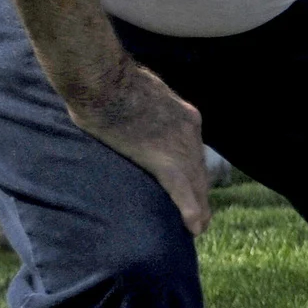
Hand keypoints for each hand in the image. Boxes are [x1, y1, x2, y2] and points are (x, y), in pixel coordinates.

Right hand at [67, 60, 212, 235]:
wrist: (104, 81)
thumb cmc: (108, 79)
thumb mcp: (138, 89)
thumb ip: (145, 105)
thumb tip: (130, 109)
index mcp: (184, 114)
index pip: (193, 149)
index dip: (194, 169)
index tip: (195, 183)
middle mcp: (189, 133)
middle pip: (199, 169)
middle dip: (201, 192)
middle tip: (202, 214)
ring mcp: (179, 147)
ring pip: (195, 183)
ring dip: (199, 207)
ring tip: (200, 227)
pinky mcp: (163, 161)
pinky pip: (181, 191)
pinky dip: (190, 210)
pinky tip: (195, 228)